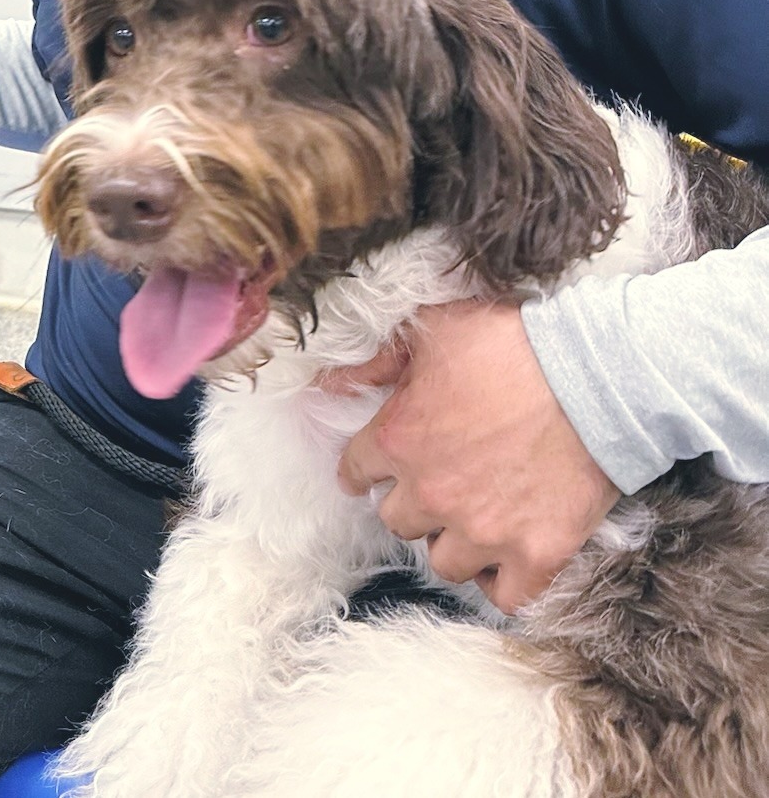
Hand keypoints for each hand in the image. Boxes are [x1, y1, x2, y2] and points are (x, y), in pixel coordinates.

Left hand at [332, 300, 619, 613]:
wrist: (597, 373)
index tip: (375, 471)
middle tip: (439, 483)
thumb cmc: (511, 343)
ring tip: (472, 519)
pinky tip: (504, 558)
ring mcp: (484, 530)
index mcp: (397, 438)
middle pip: (398, 521)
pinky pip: (504, 596)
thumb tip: (330, 383)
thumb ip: (376, 362)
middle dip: (413, 502)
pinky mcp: (537, 554)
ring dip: (453, 542)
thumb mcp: (432, 330)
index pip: (356, 471)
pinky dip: (501, 582)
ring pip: (444, 562)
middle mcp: (432, 493)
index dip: (365, 468)